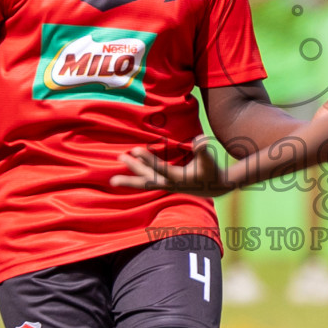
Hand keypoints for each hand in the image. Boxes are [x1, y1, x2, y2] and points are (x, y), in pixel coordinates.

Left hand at [112, 135, 232, 196]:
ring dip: (132, 170)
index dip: (148, 160)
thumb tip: (199, 141)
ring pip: (146, 178)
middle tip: (112, 180)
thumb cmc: (211, 171)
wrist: (215, 186)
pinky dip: (140, 171)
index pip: (160, 169)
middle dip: (130, 178)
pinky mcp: (167, 182)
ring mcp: (167, 184)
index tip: (135, 150)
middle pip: (146, 181)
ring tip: (120, 158)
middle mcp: (169, 183)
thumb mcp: (208, 161)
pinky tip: (133, 162)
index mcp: (178, 179)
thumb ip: (203, 151)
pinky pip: (149, 176)